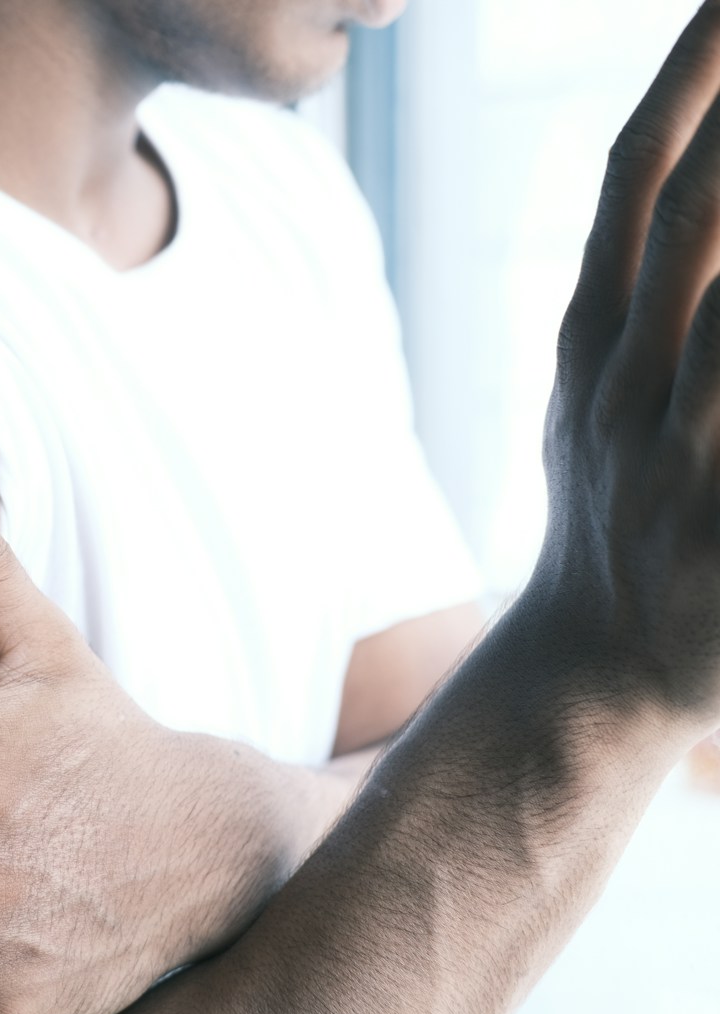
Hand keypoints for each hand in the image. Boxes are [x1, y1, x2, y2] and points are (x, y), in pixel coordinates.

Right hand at [530, 0, 719, 735]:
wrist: (590, 671)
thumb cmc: (613, 524)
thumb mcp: (587, 404)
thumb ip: (627, 302)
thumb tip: (661, 188)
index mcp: (590, 343)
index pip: (635, 177)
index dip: (690, 72)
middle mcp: (627, 380)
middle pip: (696, 207)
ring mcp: (679, 450)